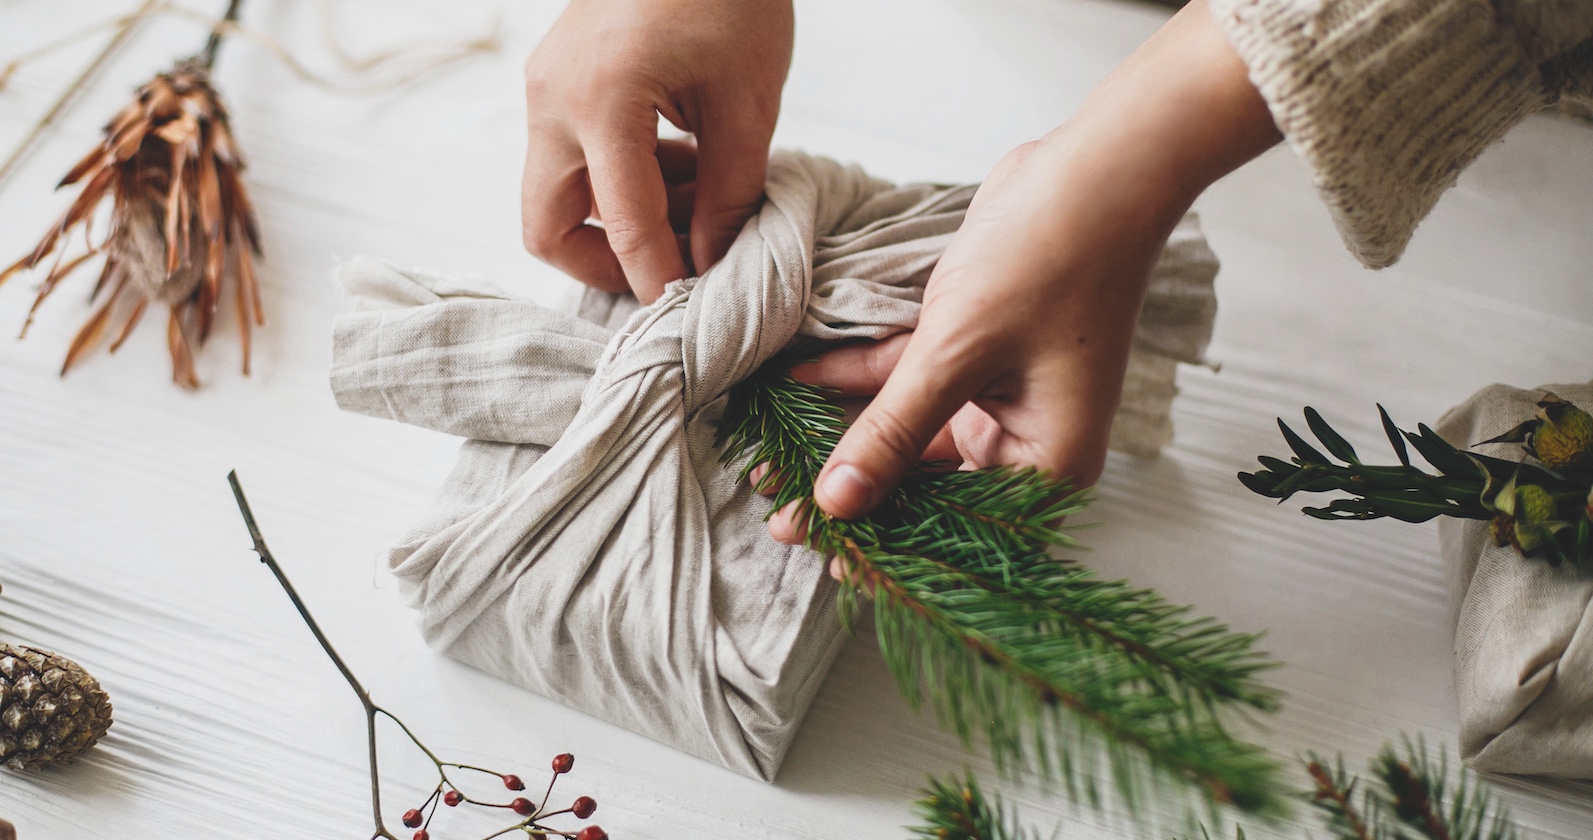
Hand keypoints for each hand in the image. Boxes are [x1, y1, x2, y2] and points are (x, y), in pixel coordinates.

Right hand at [521, 0, 793, 301]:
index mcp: (602, 101)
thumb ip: (730, 193)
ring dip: (615, 222)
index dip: (661, 283)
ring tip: (695, 206)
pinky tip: (679, 168)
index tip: (691, 318)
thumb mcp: (748, 102)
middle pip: (546, 228)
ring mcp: (544, 89)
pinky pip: (569, 159)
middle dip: (606, 267)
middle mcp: (552, 101)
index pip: (625, 228)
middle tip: (673, 273)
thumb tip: (712, 265)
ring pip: (554, 197)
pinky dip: (616, 182)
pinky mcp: (553, 81)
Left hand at [766, 0, 1280, 544]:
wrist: (1092, 169)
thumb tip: (838, 502)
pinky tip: (795, 383)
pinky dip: (855, 380)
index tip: (825, 560)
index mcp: (1045, 463)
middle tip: (781, 517)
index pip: (955, 526)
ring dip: (841, 436)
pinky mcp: (974, 352)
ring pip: (906, 431)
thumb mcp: (955, 355)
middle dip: (852, 493)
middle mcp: (1025, 440)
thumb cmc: (1048, 262)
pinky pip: (906, 380)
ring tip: (770, 461)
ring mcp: (998, 395)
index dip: (886, 544)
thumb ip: (891, 431)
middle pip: (926, 485)